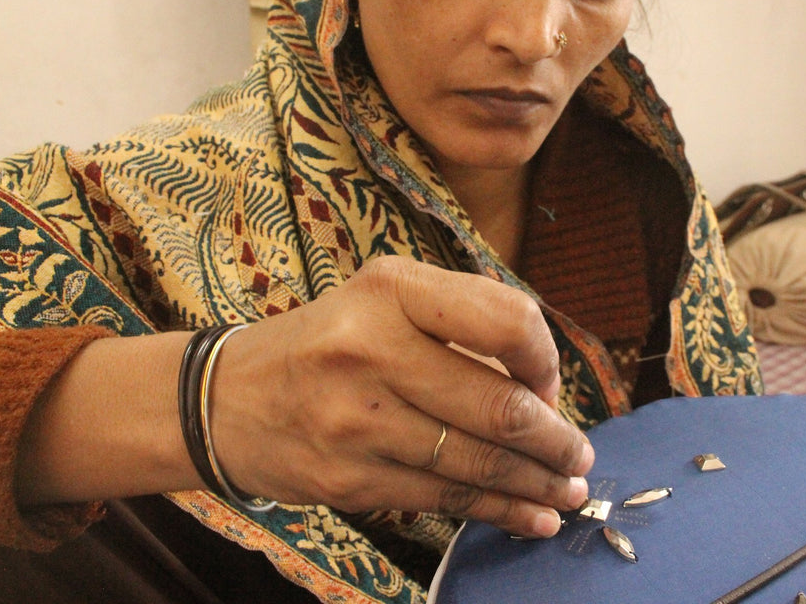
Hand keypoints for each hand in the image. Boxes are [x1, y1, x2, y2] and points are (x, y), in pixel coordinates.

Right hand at [211, 256, 593, 537]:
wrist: (226, 400)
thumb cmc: (327, 342)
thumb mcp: (384, 299)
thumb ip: (460, 323)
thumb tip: (545, 387)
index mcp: (392, 290)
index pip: (506, 319)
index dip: (546, 360)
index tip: (551, 386)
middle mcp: (372, 348)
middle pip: (498, 406)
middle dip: (556, 440)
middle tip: (579, 455)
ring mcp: (357, 420)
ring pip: (477, 461)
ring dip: (538, 482)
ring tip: (570, 489)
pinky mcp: (349, 479)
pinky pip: (445, 499)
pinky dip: (500, 511)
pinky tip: (531, 516)